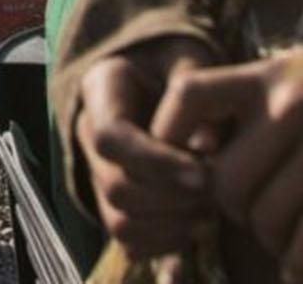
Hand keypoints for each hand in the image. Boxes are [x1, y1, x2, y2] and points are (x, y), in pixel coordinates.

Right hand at [74, 38, 215, 258]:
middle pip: (114, 186)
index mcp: (101, 89)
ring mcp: (98, 171)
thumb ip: (197, 96)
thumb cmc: (179, 62)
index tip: (203, 172)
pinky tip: (195, 225)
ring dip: (171, 226)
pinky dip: (164, 244)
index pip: (111, 136)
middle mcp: (88, 134)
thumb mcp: (189, 59)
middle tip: (214, 191)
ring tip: (209, 211)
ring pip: (119, 221)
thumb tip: (207, 151)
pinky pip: (128, 241)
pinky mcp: (113, 201)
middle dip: (171, 198)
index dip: (156, 161)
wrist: (160, 70)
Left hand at [150, 28, 302, 281]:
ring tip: (281, 238)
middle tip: (246, 212)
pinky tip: (299, 272)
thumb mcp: (290, 69)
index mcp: (263, 76)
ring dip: (269, 239)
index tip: (179, 163)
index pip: (188, 96)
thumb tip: (200, 151)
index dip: (167, 134)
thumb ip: (248, 100)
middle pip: (225, 181)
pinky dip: (301, 263)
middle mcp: (288, 108)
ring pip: (267, 216)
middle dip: (228, 210)